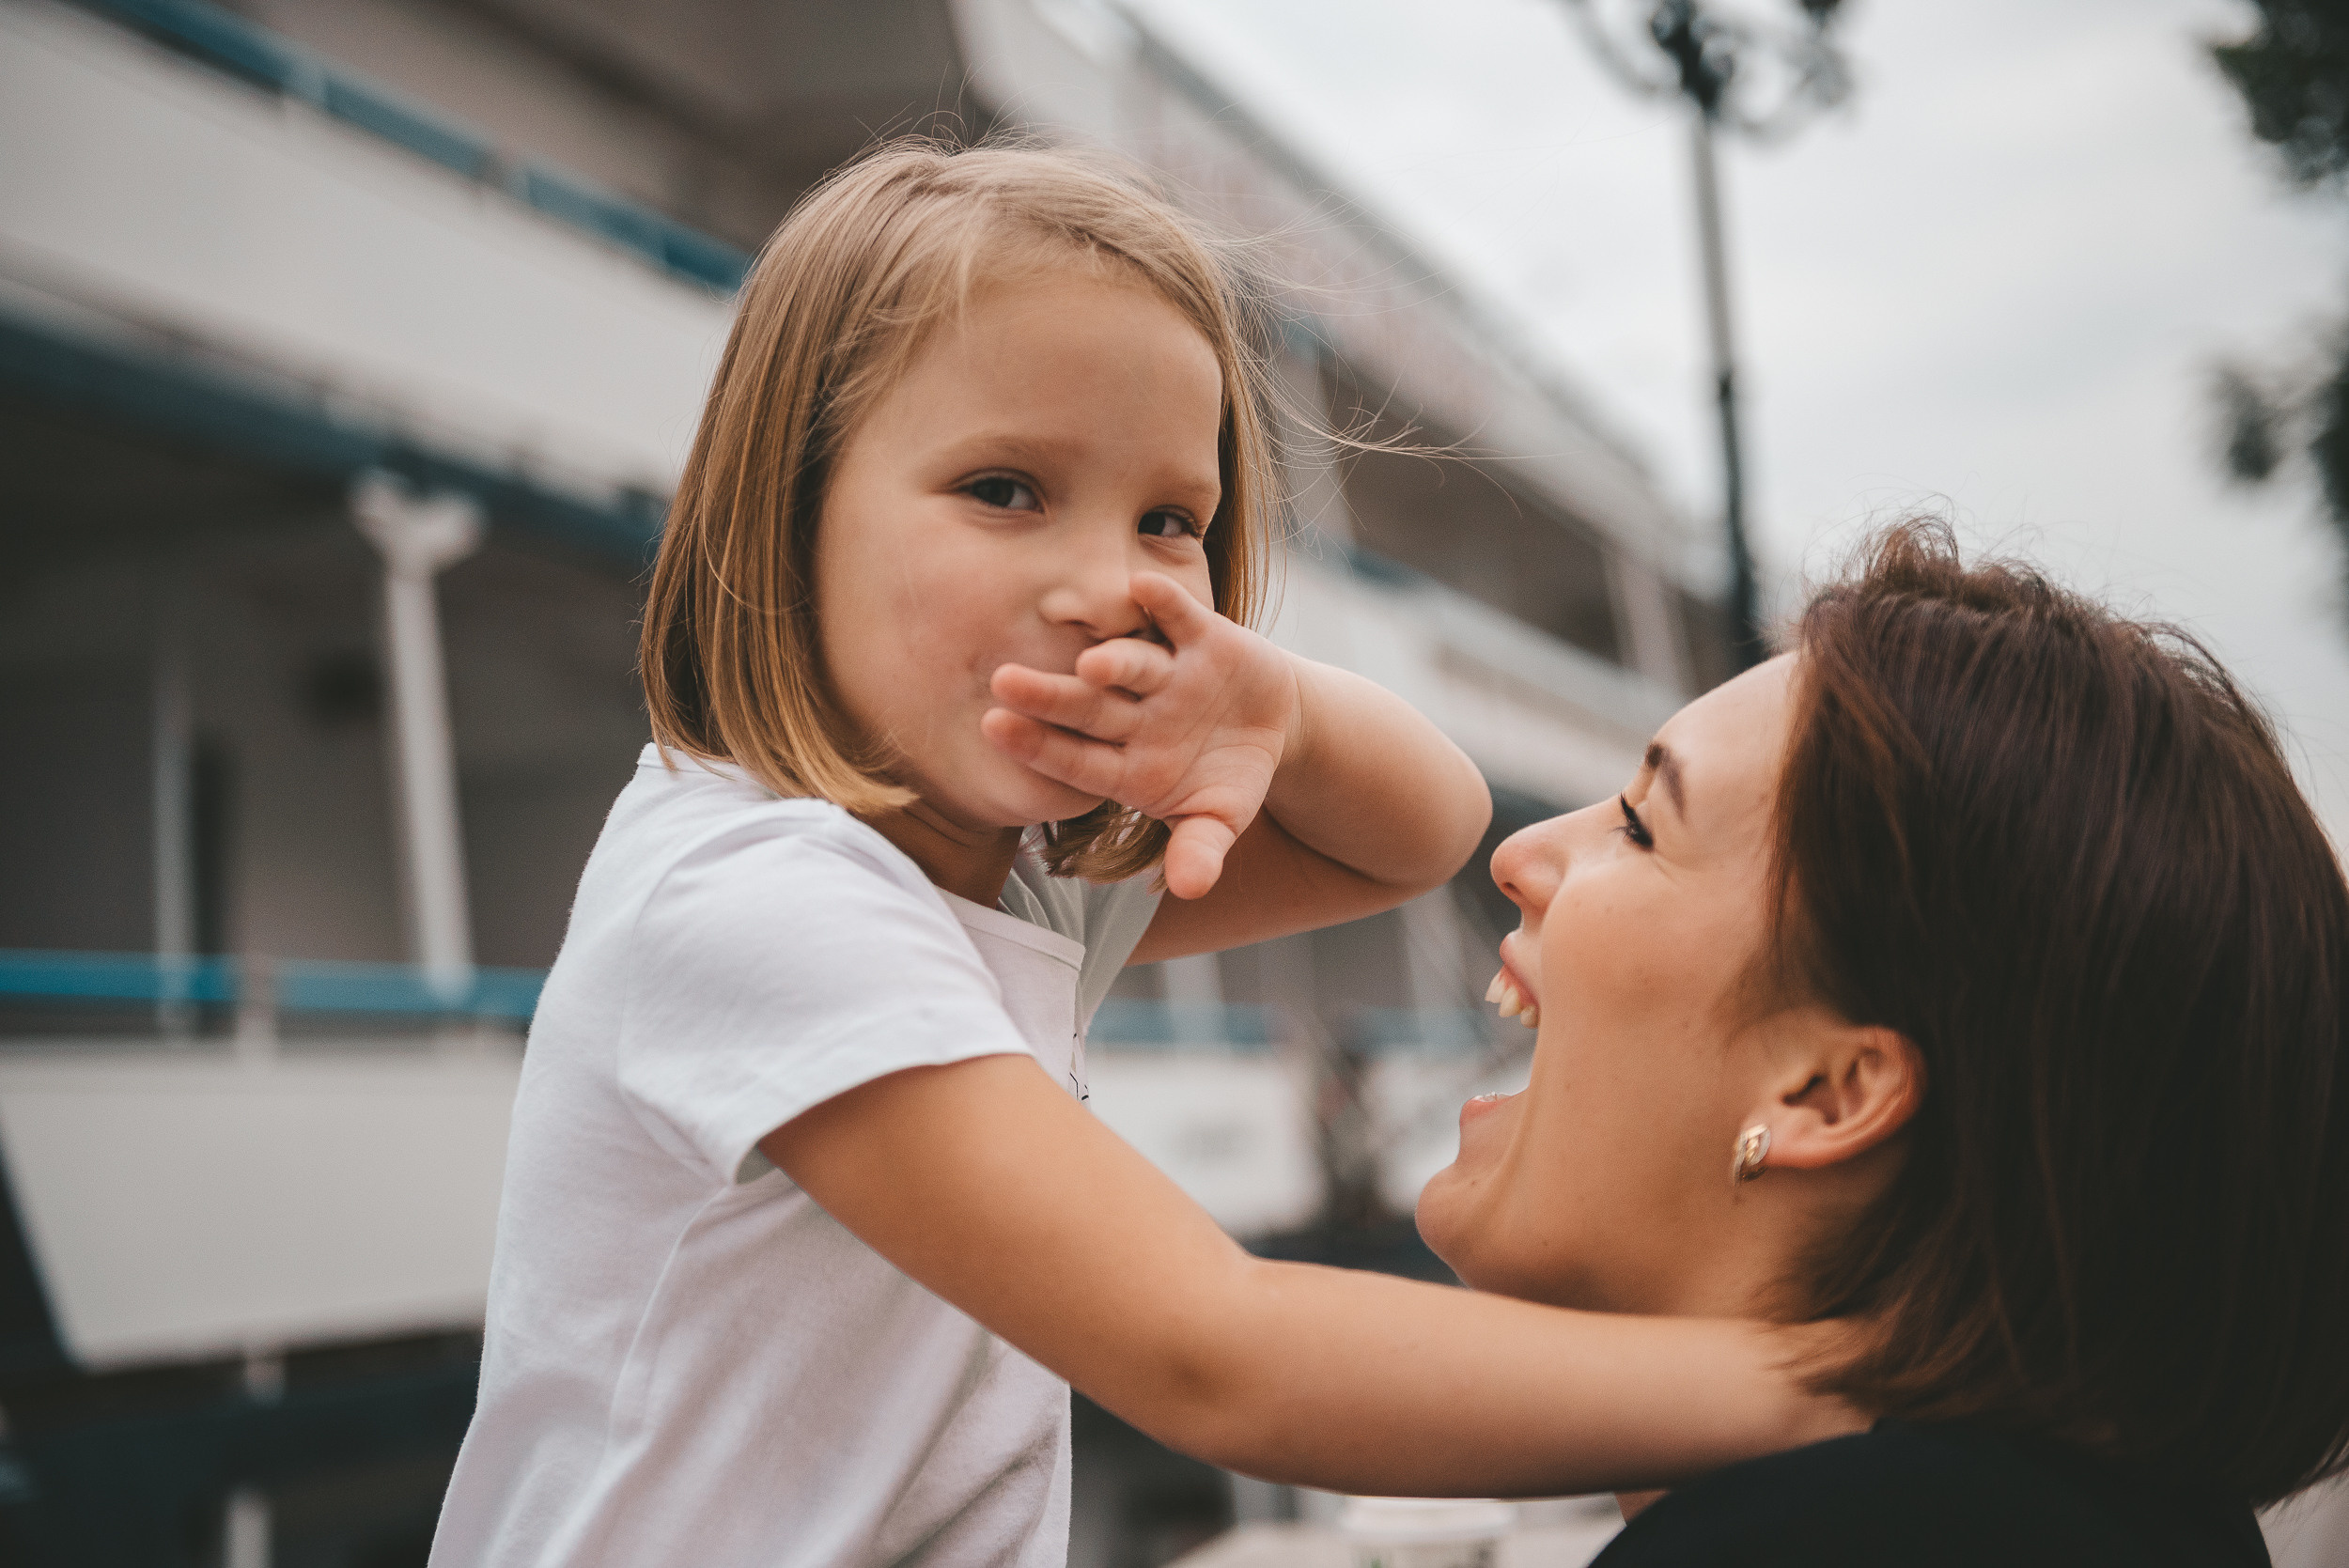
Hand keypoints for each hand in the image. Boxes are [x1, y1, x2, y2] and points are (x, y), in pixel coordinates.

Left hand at [982, 572, 1301, 898]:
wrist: (1270, 721)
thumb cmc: (1227, 776)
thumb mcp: (1220, 817)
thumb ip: (1200, 850)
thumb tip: (1191, 888)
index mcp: (1126, 765)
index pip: (1074, 759)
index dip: (1038, 746)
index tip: (995, 730)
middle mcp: (1135, 715)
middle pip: (1087, 707)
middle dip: (1049, 697)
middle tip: (1003, 682)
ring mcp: (1166, 675)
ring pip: (1133, 665)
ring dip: (1115, 663)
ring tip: (1091, 666)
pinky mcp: (1202, 638)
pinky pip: (1178, 618)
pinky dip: (1164, 601)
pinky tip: (1142, 585)